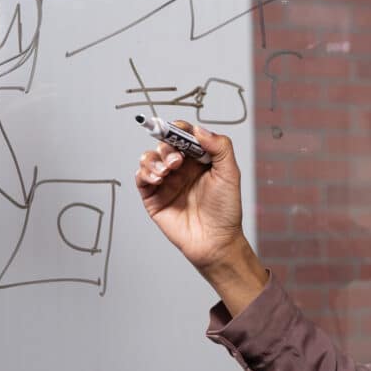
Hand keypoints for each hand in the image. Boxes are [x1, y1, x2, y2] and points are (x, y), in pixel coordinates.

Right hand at [135, 122, 246, 272]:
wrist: (215, 241)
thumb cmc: (225, 210)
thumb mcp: (230, 173)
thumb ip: (219, 147)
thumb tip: (199, 129)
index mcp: (198, 159)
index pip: (184, 135)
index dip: (177, 128)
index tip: (176, 128)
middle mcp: (181, 168)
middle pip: (164, 144)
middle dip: (167, 147)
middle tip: (176, 161)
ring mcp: (166, 182)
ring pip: (149, 158)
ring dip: (154, 159)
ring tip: (166, 171)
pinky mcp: (153, 197)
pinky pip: (141, 178)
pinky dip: (144, 172)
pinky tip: (157, 179)